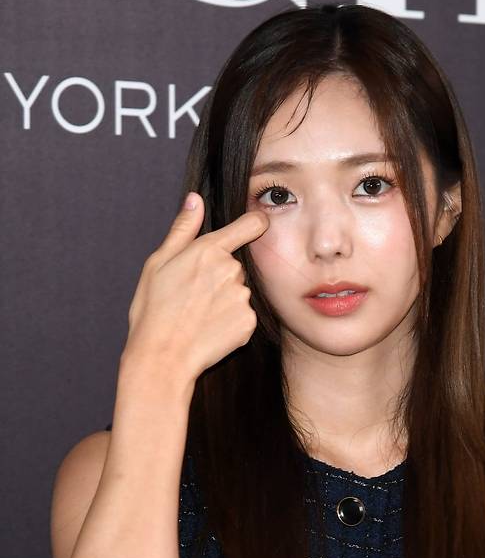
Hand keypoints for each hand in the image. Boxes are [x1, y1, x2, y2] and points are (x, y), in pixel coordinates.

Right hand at [123, 192, 269, 381]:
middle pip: (236, 266)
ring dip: (225, 300)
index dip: (256, 223)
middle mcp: (231, 271)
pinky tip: (209, 329)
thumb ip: (183, 230)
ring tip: (198, 315)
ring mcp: (243, 298)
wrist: (162, 358)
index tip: (257, 225)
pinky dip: (230, 321)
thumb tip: (195, 200)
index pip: (250, 225)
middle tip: (193, 295)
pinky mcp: (250, 322)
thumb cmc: (153, 310)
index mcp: (208, 251)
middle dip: (220, 276)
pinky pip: (244, 316)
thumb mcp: (158, 264)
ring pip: (240, 292)